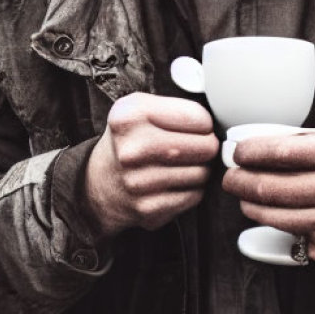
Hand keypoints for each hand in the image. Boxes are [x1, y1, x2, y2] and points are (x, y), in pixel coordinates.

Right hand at [84, 92, 218, 238]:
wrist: (100, 182)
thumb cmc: (128, 140)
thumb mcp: (138, 108)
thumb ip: (173, 106)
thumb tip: (215, 122)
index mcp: (130, 116)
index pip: (196, 117)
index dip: (204, 121)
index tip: (198, 125)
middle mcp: (132, 149)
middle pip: (204, 146)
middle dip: (208, 145)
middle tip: (199, 145)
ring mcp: (139, 182)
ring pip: (201, 173)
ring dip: (201, 168)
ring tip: (184, 163)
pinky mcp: (148, 207)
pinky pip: (193, 195)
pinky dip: (192, 188)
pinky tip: (177, 181)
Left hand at [221, 129, 314, 267]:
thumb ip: (298, 141)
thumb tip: (248, 144)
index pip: (286, 152)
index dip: (253, 153)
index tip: (237, 153)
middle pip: (273, 188)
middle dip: (241, 181)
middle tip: (230, 178)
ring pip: (274, 215)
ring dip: (248, 204)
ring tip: (242, 195)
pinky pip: (287, 234)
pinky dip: (271, 223)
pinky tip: (270, 212)